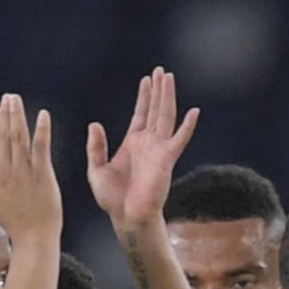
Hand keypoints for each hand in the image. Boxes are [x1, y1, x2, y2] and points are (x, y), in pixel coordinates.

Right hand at [0, 93, 61, 250]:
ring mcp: (24, 173)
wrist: (33, 238)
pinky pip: (40, 148)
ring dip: (17, 116)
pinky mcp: (42, 175)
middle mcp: (6, 173)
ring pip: (18, 138)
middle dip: (5, 115)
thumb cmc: (15, 223)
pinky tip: (42, 115)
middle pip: (3, 138)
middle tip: (7, 98)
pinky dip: (41, 130)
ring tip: (17, 100)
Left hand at [85, 66, 197, 237]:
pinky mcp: (166, 160)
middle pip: (155, 110)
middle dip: (158, 90)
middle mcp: (148, 143)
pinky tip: (194, 112)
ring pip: (165, 117)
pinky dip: (187, 126)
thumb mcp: (96, 170)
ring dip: (167, 97)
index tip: (147, 79)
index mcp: (133, 143)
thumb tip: (94, 125)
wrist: (126, 217)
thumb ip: (95, 147)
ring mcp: (159, 150)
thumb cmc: (113, 199)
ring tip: (169, 78)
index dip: (144, 96)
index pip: (141, 114)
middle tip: (161, 71)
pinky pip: (179, 140)